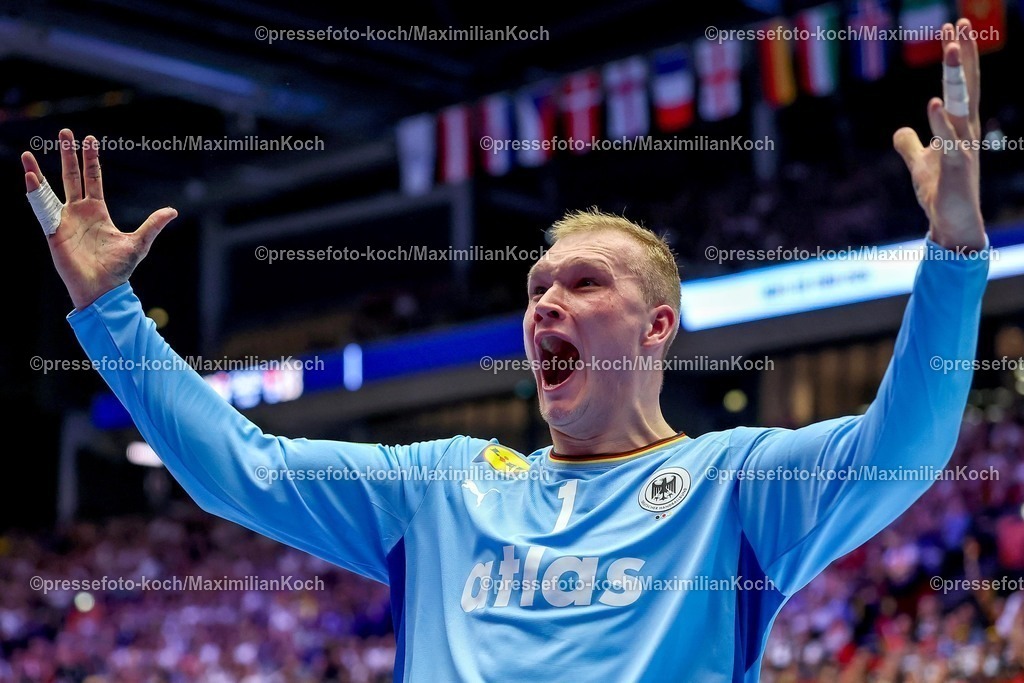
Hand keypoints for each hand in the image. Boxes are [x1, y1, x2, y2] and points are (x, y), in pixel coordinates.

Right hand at [22, 128, 176, 309]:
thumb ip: (153, 224)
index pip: (92, 178)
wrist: (103, 289)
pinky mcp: (53, 232)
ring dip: (38, 172)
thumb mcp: (139, 242)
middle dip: (67, 154)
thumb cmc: (119, 269)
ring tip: (28, 153)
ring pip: (49, 191)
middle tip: (64, 132)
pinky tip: (29, 177)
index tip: (88, 139)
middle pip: (70, 177)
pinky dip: (35, 193)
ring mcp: (64, 221)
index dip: (90, 159)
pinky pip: (41, 210)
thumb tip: (173, 211)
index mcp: (97, 212)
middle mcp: (78, 212)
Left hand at [893, 19, 985, 251]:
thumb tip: (900, 131)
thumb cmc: (940, 192)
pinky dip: (940, 122)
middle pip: (966, 85)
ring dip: (956, 76)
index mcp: (960, 127)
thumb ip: (910, 145)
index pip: (961, 84)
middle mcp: (967, 131)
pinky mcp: (957, 167)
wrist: (952, 224)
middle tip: (960, 23)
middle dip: (963, 54)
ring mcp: (964, 148)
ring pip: (962, 104)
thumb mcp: (920, 163)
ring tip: (950, 47)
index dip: (960, 56)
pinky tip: (933, 103)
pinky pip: (949, 140)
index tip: (955, 26)